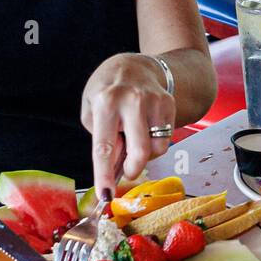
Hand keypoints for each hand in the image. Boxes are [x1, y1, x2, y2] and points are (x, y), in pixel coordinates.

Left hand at [81, 54, 176, 197]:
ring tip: (134, 138)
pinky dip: (155, 143)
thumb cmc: (108, 91)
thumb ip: (101, 136)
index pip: (104, 146)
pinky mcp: (169, 105)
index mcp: (106, 102)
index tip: (106, 195)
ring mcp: (154, 102)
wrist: (135, 66)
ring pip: (156, 148)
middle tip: (127, 170)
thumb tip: (115, 167)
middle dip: (132, 169)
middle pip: (139, 152)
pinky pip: (165, 140)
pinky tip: (146, 130)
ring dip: (144, 154)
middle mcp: (132, 101)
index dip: (104, 175)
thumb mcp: (92, 108)